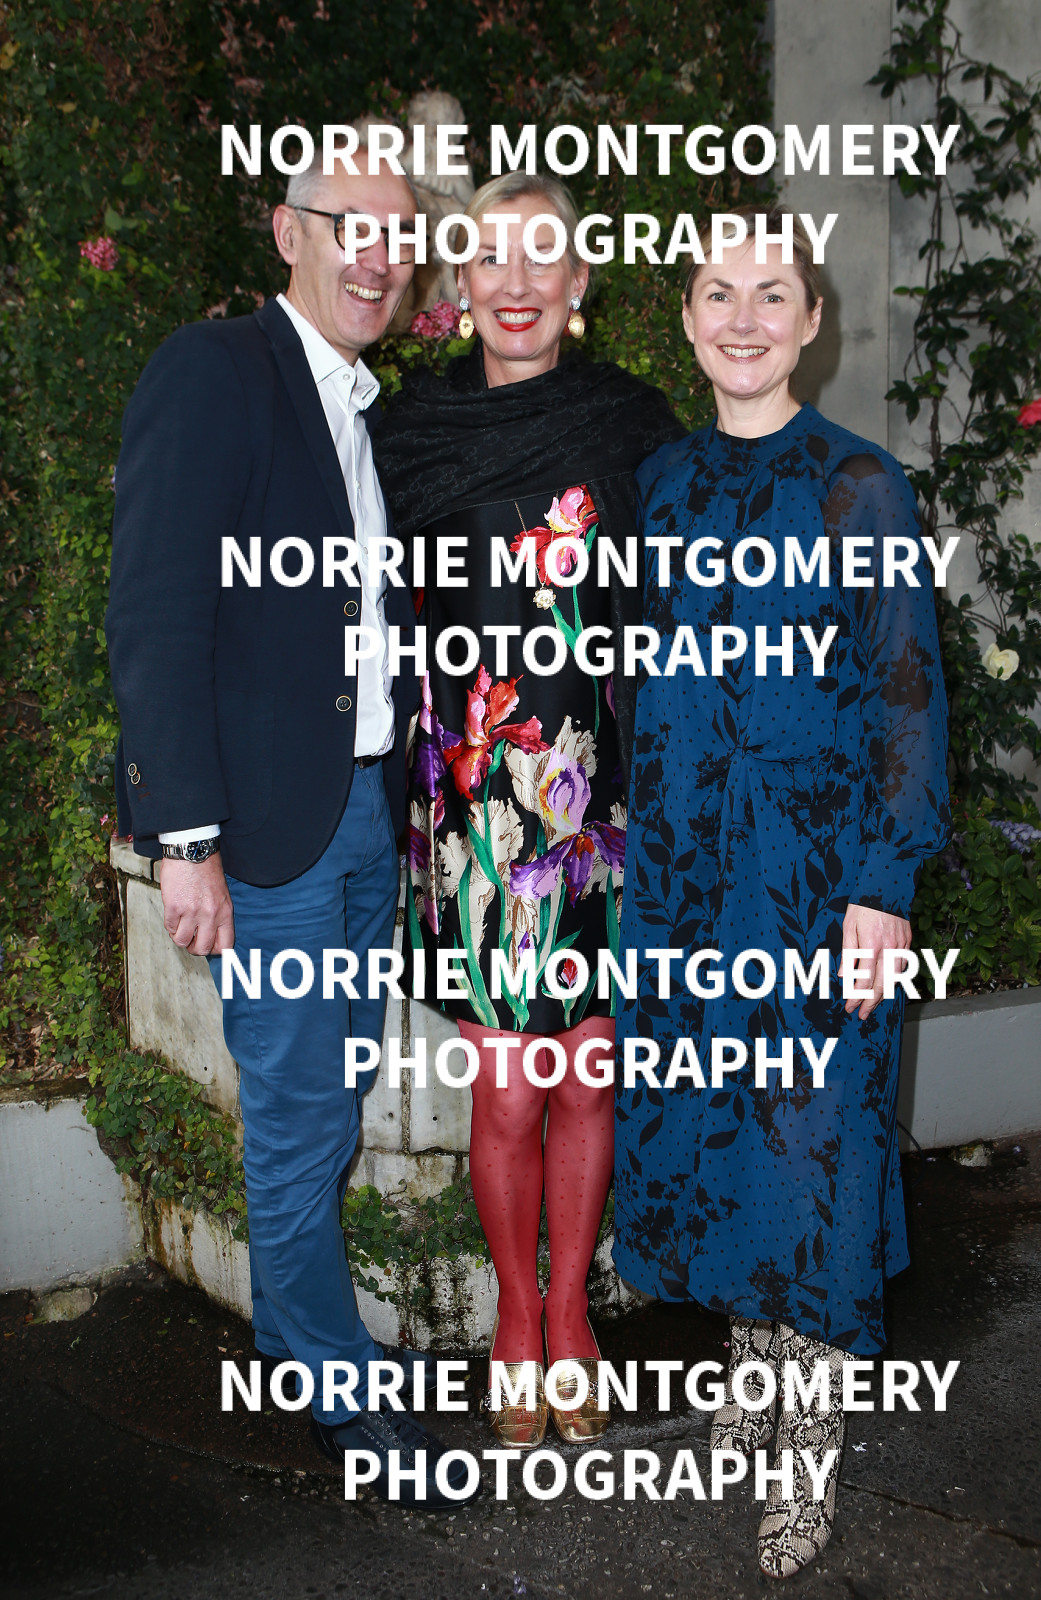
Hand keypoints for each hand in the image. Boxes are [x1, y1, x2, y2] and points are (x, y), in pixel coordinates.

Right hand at [159, 853, 234, 955]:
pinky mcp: (174, 907)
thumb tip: (212, 935)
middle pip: (202, 949)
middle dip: (194, 948)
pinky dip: (171, 926)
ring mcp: (191, 912)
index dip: (214, 951)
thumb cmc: (207, 870)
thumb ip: (219, 916)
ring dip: (180, 937)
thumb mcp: (222, 895)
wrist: (192, 852)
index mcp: (225, 913)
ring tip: (180, 927)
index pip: (224, 946)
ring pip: (183, 942)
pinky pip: (170, 928)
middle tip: (191, 939)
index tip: (207, 946)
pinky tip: (174, 917)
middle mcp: (210, 915)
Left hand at [840, 901, 910, 1021]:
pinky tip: (887, 987)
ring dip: (884, 995)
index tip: (849, 1007)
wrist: (887, 884)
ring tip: (873, 1006)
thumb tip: (845, 975)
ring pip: (895, 979)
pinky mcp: (908, 942)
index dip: (856, 996)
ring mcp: (902, 946)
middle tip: (862, 1015)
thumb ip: (848, 952)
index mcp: (872, 945)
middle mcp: (890, 949)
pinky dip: (895, 980)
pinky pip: (903, 967)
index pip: (864, 980)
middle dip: (871, 1003)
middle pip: (881, 985)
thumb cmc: (864, 904)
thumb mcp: (848, 925)